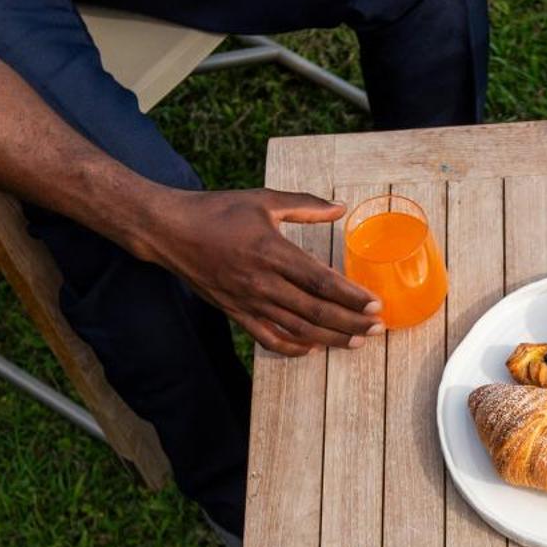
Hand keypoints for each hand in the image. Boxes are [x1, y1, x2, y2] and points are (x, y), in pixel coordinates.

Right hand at [148, 188, 381, 357]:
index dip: (352, 297)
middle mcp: (263, 282)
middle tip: (377, 328)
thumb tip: (341, 207)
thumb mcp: (263, 199)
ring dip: (330, 338)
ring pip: (298, 329)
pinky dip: (292, 347)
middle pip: (316, 312)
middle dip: (351, 323)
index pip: (321, 282)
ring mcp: (248, 302)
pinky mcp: (235, 312)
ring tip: (356, 342)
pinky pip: (268, 338)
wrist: (169, 230)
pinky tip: (312, 347)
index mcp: (273, 252)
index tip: (375, 305)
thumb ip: (305, 205)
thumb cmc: (217, 210)